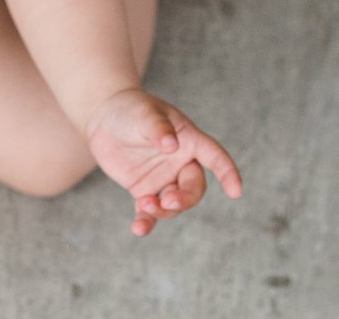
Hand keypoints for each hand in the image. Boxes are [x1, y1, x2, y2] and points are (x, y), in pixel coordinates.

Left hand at [85, 88, 242, 236]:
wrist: (103, 116)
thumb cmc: (131, 108)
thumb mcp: (145, 113)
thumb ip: (159, 128)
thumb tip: (172, 146)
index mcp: (189, 141)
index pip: (215, 157)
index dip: (227, 173)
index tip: (235, 191)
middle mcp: (180, 163)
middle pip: (194, 188)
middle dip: (185, 198)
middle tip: (167, 199)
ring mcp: (163, 179)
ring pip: (174, 204)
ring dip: (163, 210)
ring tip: (144, 204)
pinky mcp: (144, 190)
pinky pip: (149, 211)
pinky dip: (146, 222)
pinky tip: (138, 229)